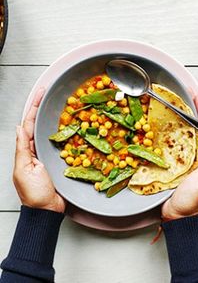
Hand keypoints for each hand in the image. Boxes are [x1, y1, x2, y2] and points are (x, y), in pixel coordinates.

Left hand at [14, 88, 65, 212]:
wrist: (47, 209)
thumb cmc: (34, 193)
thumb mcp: (23, 170)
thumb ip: (22, 149)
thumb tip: (19, 128)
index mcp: (26, 150)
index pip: (28, 124)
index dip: (34, 107)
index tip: (40, 93)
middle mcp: (37, 149)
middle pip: (39, 124)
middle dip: (43, 108)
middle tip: (52, 93)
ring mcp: (49, 154)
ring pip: (51, 132)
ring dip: (55, 118)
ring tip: (62, 104)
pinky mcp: (60, 160)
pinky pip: (64, 143)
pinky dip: (66, 133)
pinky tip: (72, 125)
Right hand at [161, 93, 197, 220]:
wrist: (178, 215)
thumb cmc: (194, 202)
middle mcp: (195, 155)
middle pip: (193, 129)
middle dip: (192, 112)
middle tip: (188, 96)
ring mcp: (181, 159)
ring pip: (181, 135)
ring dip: (178, 121)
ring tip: (175, 106)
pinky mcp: (170, 163)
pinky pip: (168, 146)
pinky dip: (166, 136)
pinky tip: (162, 129)